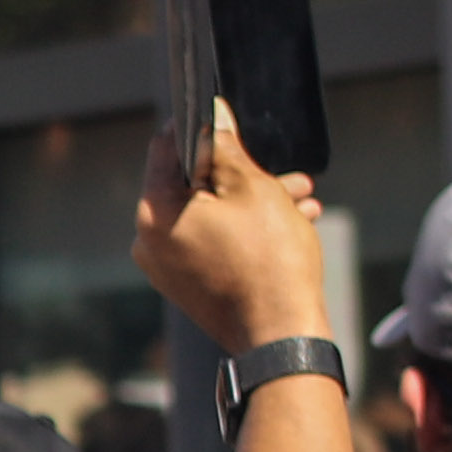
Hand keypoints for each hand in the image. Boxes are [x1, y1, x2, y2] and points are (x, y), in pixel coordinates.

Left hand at [133, 107, 343, 349]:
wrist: (282, 337)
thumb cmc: (270, 261)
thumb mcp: (253, 188)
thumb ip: (226, 147)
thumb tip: (212, 115)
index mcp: (154, 214)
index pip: (167, 149)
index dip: (200, 128)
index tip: (227, 121)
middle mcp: (150, 242)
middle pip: (193, 185)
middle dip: (242, 173)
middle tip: (284, 172)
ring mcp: (168, 268)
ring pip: (212, 215)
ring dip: (255, 201)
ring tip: (301, 197)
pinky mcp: (190, 286)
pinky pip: (214, 243)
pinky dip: (247, 229)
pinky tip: (292, 223)